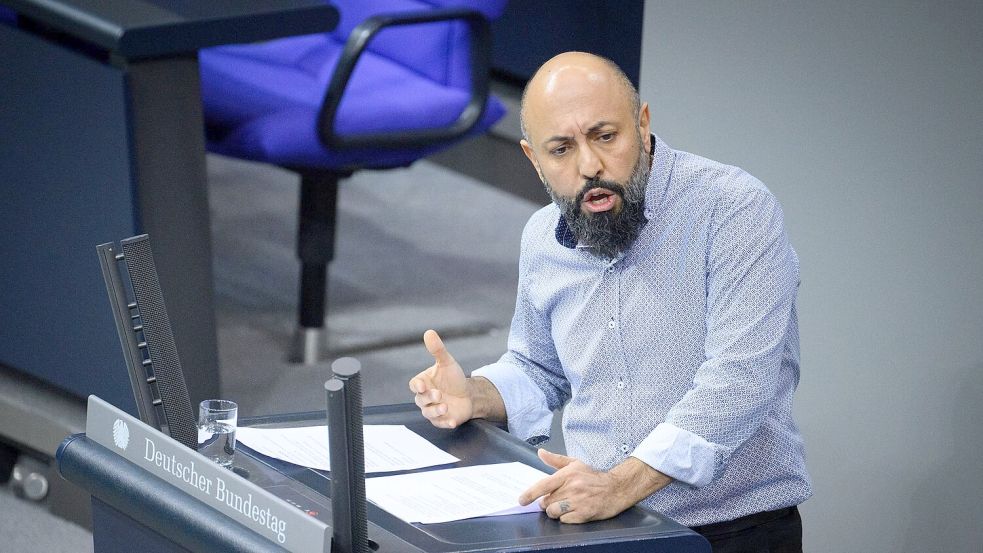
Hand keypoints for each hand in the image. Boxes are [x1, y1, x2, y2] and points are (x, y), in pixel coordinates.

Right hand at [408, 330, 472, 428]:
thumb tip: (429, 332)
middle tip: (438, 394)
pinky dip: (445, 423)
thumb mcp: (447, 363)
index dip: (417, 386)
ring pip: (428, 413)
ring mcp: (433, 410)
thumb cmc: (454, 378)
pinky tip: (452, 421)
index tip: (423, 385)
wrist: (469, 394)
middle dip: (428, 398)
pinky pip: (440, 424)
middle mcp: (425, 398)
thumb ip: (437, 350)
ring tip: (445, 406)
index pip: (414, 385)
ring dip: (435, 411)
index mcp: (423, 383)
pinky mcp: (442, 420)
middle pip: (420, 400)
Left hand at [518, 449, 671, 523]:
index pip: (543, 485)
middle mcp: (572, 488)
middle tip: (556, 499)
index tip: (521, 501)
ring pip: (553, 512)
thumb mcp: (576, 464)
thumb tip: (541, 453)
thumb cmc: (593, 476)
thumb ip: (556, 460)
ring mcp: (578, 502)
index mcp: (568, 474)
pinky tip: (573, 511)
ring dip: (555, 511)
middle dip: (547, 503)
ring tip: (563, 506)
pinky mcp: (584, 514)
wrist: (616, 488)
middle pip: (546, 502)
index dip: (529, 494)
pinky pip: (564, 520)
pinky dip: (565, 518)